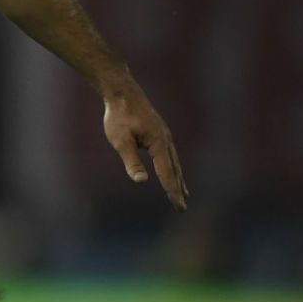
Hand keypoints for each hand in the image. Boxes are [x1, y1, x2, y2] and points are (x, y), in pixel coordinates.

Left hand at [102, 83, 187, 209]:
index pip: (167, 173)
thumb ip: (131, 161)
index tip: (178, 206)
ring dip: (178, 179)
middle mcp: (166, 141)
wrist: (122, 93)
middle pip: (175, 170)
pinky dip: (173, 167)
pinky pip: (169, 155)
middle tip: (182, 208)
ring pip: (174, 162)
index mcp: (159, 144)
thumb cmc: (119, 117)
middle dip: (177, 189)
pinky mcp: (159, 133)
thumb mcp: (121, 141)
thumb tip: (141, 181)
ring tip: (183, 193)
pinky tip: (172, 170)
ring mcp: (164, 136)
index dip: (172, 191)